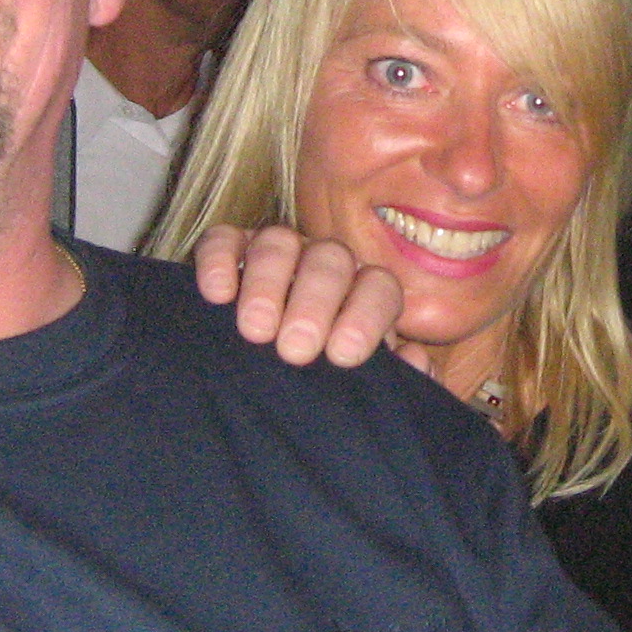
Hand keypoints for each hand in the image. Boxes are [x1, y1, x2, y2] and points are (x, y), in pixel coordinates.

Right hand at [192, 223, 421, 369]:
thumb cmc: (322, 387)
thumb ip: (396, 382)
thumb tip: (415, 362)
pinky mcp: (229, 252)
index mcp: (364, 293)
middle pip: (330, 260)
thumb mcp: (360, 392)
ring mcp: (278, 253)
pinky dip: (220, 259)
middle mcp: (325, 266)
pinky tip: (217, 296)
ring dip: (267, 283)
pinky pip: (224, 239)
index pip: (379, 287)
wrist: (262, 388)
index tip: (341, 356)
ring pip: (279, 243)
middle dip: (315, 302)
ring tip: (256, 330)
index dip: (365, 316)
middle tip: (295, 349)